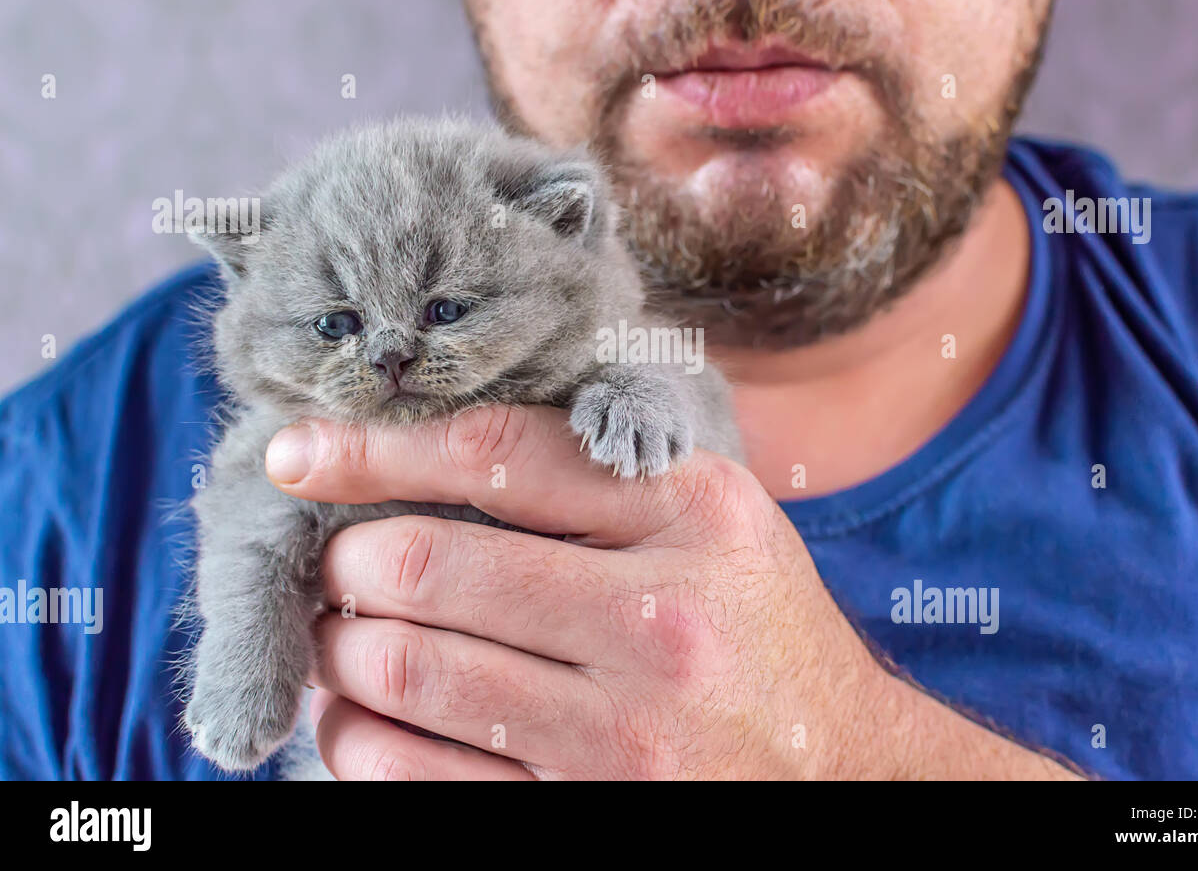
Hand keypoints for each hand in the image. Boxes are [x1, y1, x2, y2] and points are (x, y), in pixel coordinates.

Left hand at [267, 405, 1079, 779]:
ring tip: (338, 641)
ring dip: (337, 653)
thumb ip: (600, 473)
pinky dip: (357, 741)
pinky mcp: (589, 812)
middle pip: (426, 566)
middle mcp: (662, 619)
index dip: (373, 448)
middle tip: (331, 568)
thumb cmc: (758, 629)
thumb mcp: (716, 522)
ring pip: (405, 673)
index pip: (495, 455)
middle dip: (343, 564)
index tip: (295, 453)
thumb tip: (426, 446)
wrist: (842, 770)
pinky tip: (360, 719)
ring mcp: (627, 732)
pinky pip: (417, 778)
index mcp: (693, 514)